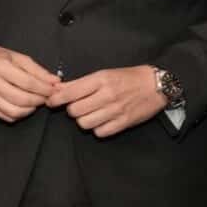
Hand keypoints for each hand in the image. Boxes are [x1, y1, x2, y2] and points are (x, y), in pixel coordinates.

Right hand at [0, 44, 59, 122]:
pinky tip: (25, 107)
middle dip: (39, 100)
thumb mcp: (19, 57)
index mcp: (0, 66)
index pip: (28, 83)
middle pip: (22, 99)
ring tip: (36, 102)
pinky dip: (19, 115)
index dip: (44, 89)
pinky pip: (6, 116)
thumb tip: (55, 82)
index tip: (53, 90)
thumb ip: (38, 70)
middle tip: (46, 97)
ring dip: (30, 109)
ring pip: (14, 111)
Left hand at [49, 65, 167, 138]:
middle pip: (74, 111)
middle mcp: (107, 95)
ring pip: (84, 124)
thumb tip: (57, 89)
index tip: (51, 101)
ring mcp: (116, 110)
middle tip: (78, 106)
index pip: (70, 92)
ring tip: (90, 114)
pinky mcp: (124, 123)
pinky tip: (101, 121)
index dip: (56, 99)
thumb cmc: (127, 78)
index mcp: (100, 80)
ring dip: (83, 120)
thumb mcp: (103, 74)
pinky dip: (97, 129)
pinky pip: (100, 132)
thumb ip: (80, 83)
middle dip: (72, 110)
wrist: (155, 85)